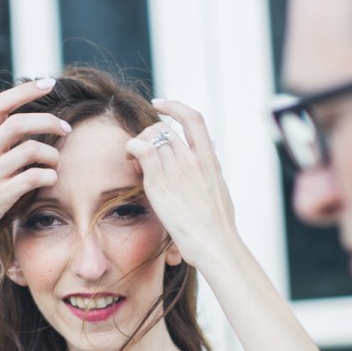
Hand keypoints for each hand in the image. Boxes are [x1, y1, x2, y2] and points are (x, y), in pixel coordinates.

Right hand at [0, 79, 69, 259]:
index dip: (25, 91)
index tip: (49, 84)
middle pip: (17, 123)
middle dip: (48, 120)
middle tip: (66, 127)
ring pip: (28, 150)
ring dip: (51, 154)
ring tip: (55, 163)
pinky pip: (31, 178)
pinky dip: (48, 176)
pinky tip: (50, 180)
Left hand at [126, 100, 238, 271]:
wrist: (216, 245)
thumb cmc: (219, 227)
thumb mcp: (220, 191)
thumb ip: (211, 174)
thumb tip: (211, 167)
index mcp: (210, 161)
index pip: (194, 118)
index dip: (174, 106)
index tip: (159, 104)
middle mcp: (194, 160)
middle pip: (164, 127)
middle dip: (148, 133)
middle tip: (142, 151)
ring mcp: (177, 170)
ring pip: (150, 136)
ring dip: (138, 144)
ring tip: (135, 163)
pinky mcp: (160, 184)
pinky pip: (141, 150)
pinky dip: (132, 147)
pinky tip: (130, 159)